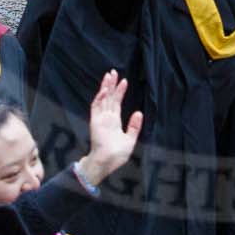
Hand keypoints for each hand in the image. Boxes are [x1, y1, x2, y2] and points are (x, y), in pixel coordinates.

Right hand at [76, 69, 143, 185]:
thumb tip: (139, 112)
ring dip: (105, 87)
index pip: (116, 103)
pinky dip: (100, 98)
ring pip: (102, 99)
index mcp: (114, 122)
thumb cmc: (117, 155)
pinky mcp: (95, 122)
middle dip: (111, 85)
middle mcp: (106, 118)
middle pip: (109, 98)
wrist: (107, 162)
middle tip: (113, 72)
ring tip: (109, 75)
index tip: (124, 81)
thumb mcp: (130, 139)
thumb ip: (134, 126)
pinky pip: (96, 107)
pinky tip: (105, 90)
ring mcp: (100, 119)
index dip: (120, 92)